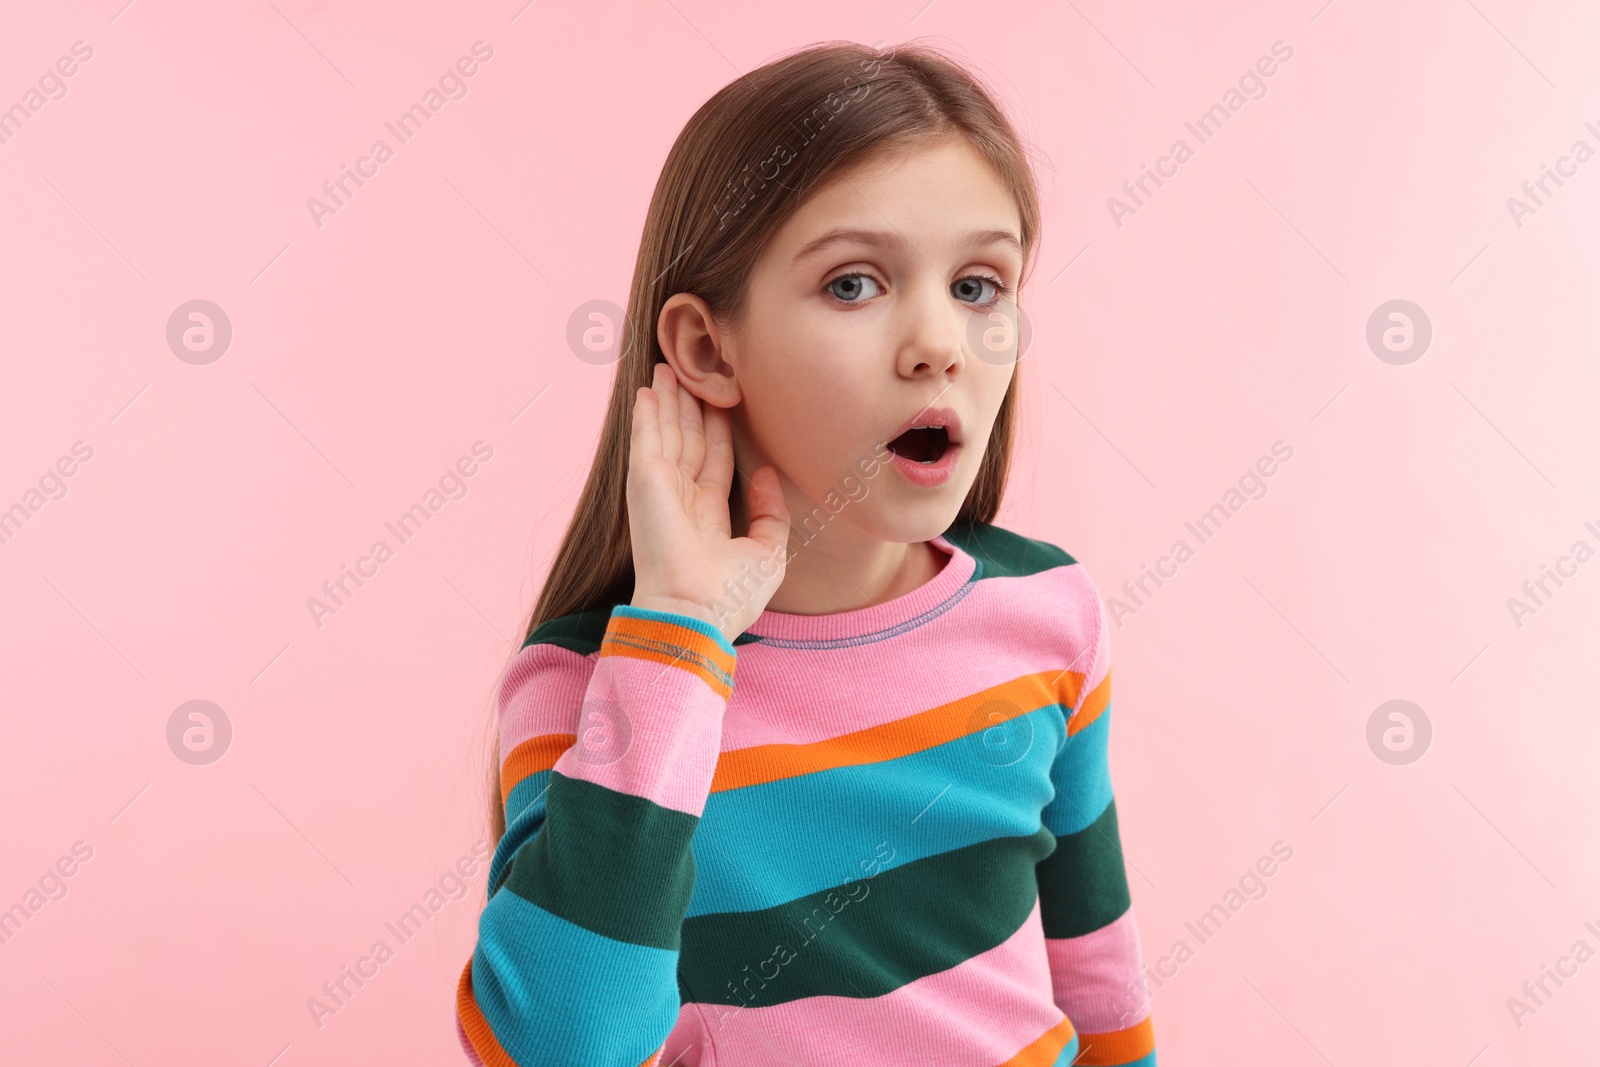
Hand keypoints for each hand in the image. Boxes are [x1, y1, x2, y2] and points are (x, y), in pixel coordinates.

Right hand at [626, 361, 790, 643]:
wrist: (693, 614)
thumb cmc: (730, 596)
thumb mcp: (767, 553)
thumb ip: (770, 512)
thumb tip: (765, 472)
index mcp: (706, 517)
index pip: (713, 461)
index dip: (718, 429)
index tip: (724, 399)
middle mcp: (680, 500)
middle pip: (688, 440)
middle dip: (690, 406)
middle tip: (693, 370)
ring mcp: (660, 490)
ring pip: (667, 433)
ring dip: (668, 400)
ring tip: (669, 367)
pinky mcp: (644, 481)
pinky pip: (646, 437)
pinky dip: (646, 412)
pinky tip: (649, 388)